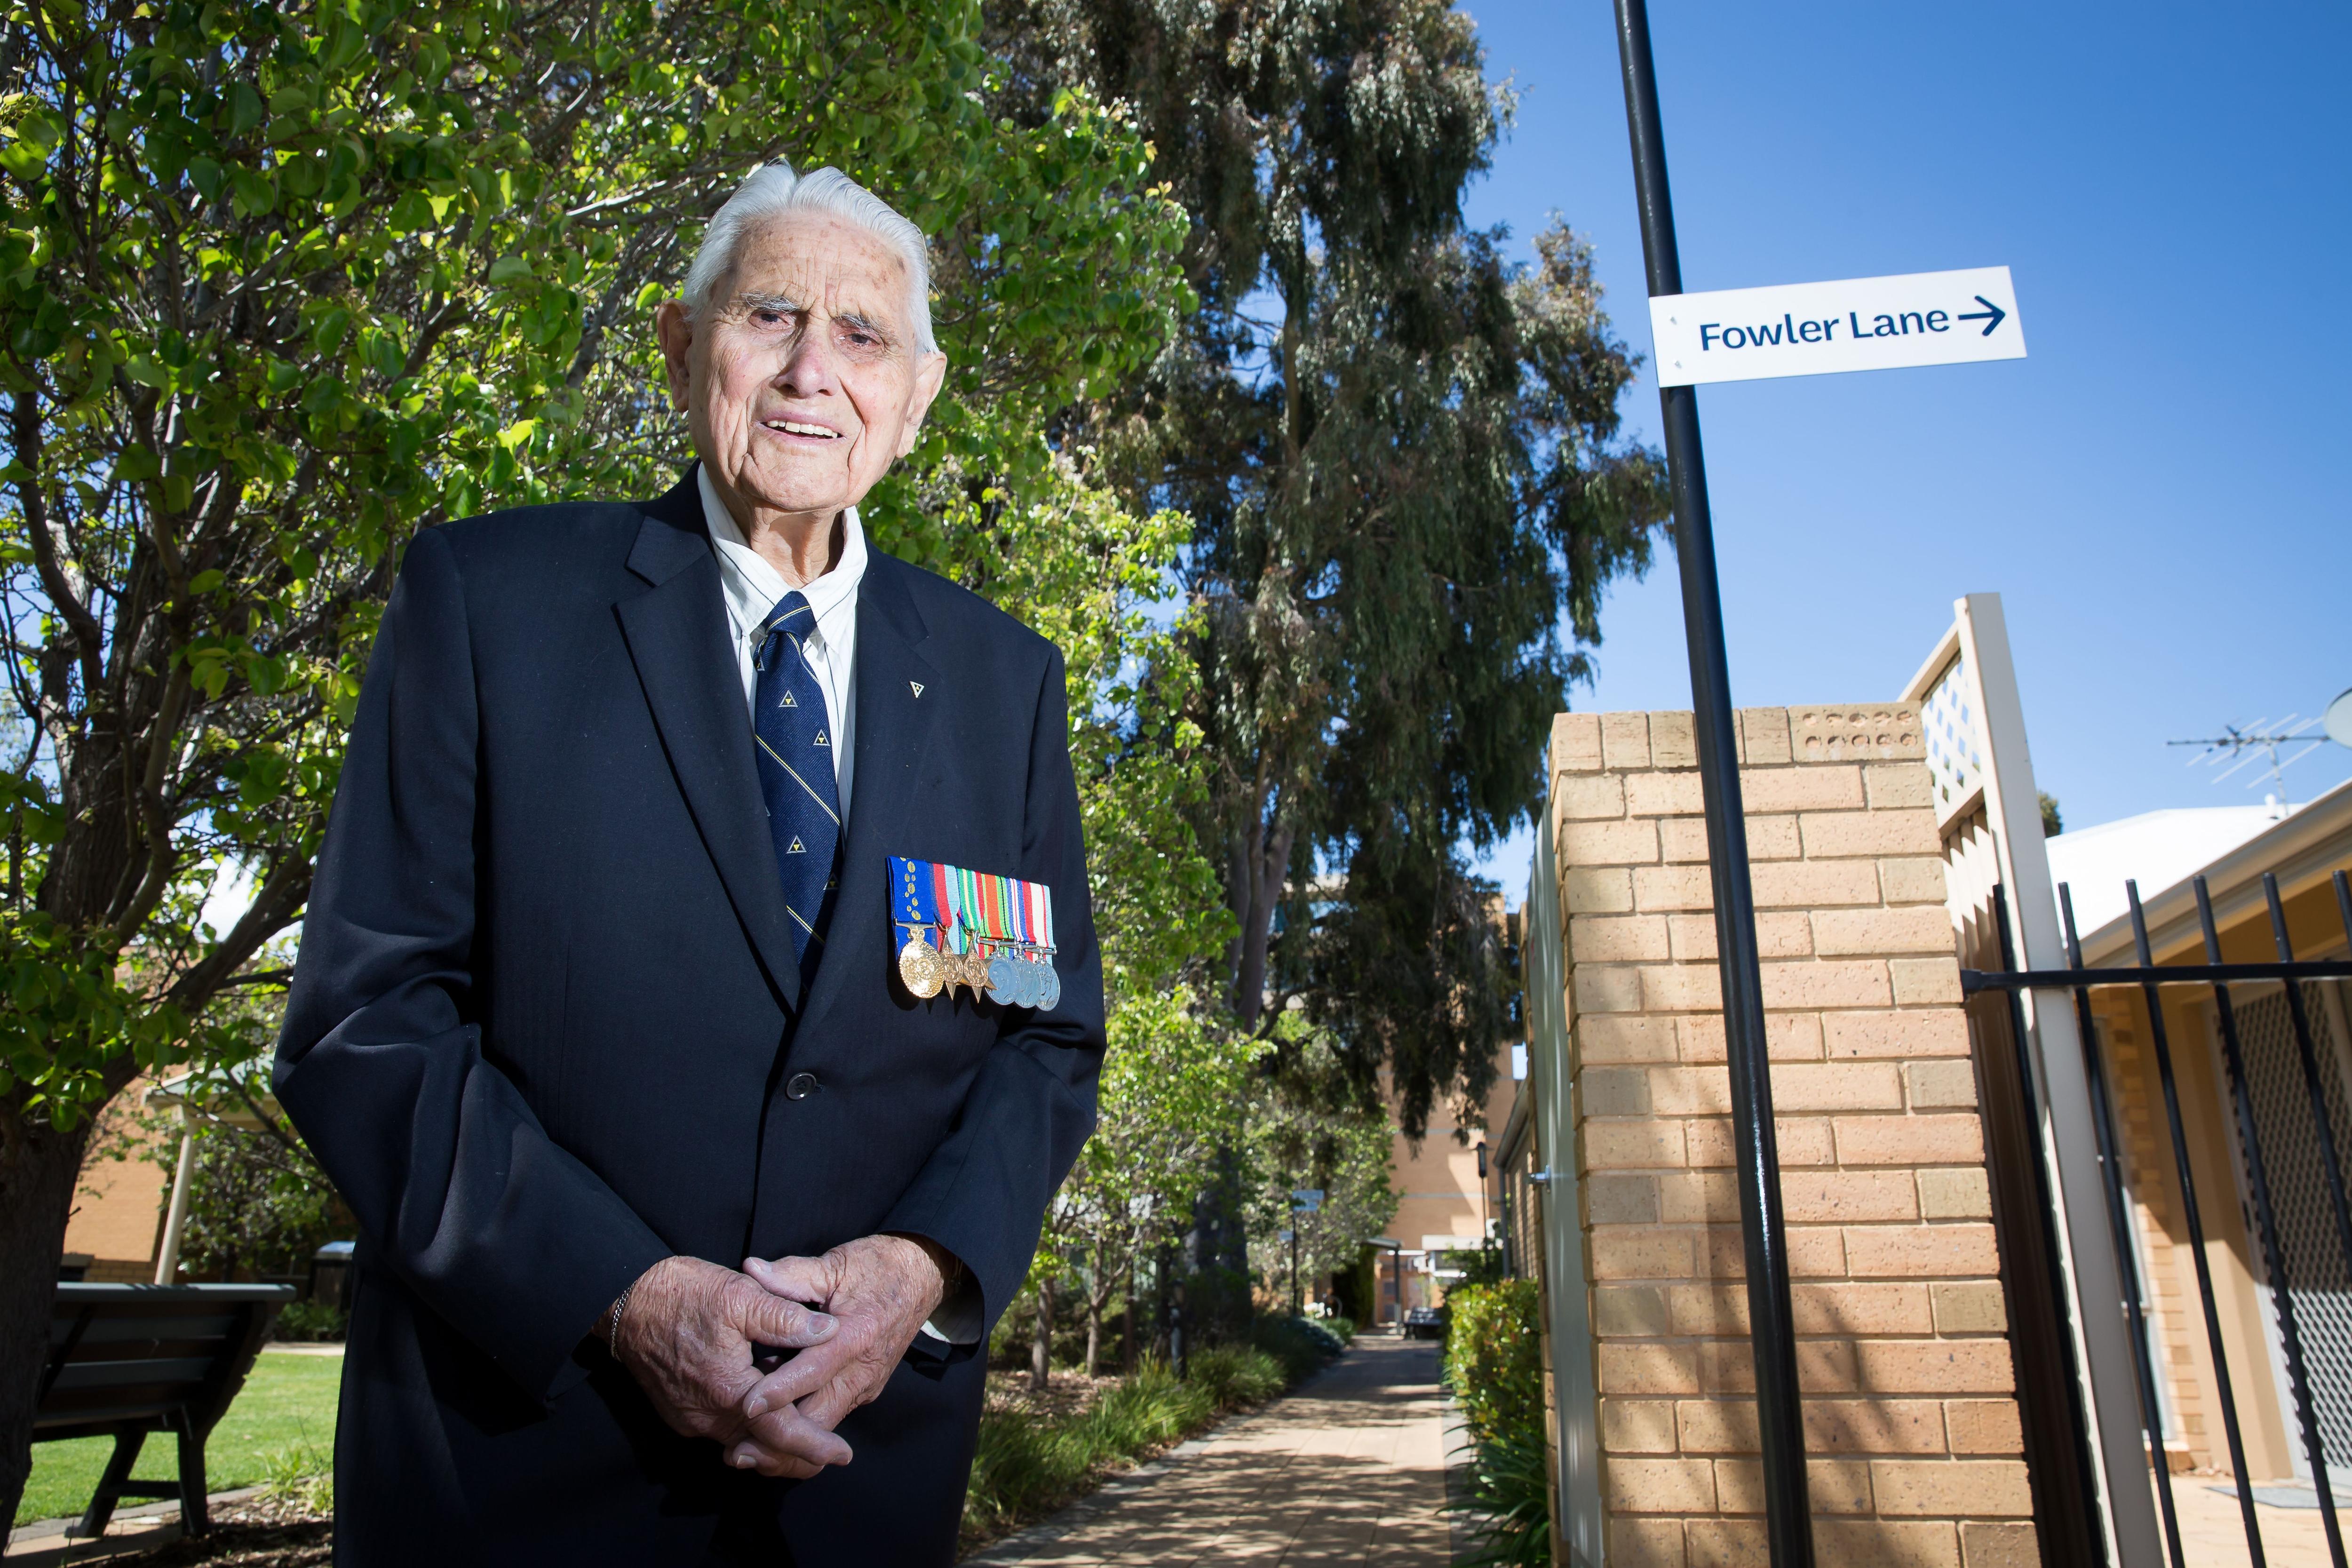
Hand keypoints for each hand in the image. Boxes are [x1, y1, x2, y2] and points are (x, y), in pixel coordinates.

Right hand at [609, 1255, 849, 1478]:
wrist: (626, 1300)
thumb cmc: (683, 1294)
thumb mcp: (741, 1295)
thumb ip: (787, 1318)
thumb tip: (830, 1330)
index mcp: (727, 1390)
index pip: (780, 1432)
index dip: (815, 1444)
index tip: (843, 1454)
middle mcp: (707, 1416)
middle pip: (762, 1447)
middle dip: (797, 1450)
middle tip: (830, 1449)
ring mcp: (690, 1418)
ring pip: (742, 1439)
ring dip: (773, 1435)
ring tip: (804, 1422)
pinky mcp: (680, 1412)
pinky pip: (722, 1428)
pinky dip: (748, 1423)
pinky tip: (766, 1401)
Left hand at [726, 1235, 950, 1470]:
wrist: (923, 1275)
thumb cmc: (878, 1267)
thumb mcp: (835, 1264)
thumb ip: (791, 1273)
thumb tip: (750, 1268)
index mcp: (856, 1335)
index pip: (814, 1371)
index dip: (779, 1391)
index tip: (747, 1407)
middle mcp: (863, 1369)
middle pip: (820, 1420)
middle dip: (780, 1441)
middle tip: (738, 1452)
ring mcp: (866, 1384)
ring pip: (825, 1428)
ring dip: (788, 1441)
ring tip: (746, 1450)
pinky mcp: (865, 1390)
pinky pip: (831, 1415)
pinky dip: (802, 1426)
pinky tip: (770, 1423)